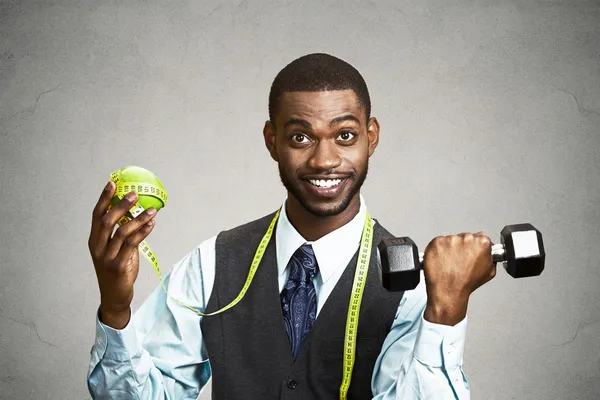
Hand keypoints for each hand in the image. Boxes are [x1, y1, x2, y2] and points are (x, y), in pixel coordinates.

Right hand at [87, 181, 156, 328]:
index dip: (104, 199)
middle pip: (107, 221)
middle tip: (135, 194)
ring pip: (122, 232)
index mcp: (94, 242)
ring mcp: (107, 258)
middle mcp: (97, 248)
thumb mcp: (115, 250)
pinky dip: (143, 232)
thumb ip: (122, 234)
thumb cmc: (117, 270)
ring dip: (138, 218)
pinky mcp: (118, 266)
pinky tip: (151, 224)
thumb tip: (137, 214)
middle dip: (121, 205)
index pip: (96, 216)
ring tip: (152, 210)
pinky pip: (132, 244)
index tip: (112, 183)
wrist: (115, 297)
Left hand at [422, 232, 495, 325]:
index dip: (475, 247)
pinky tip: (441, 261)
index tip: (471, 252)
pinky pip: (438, 243)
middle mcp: (466, 238)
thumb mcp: (489, 272)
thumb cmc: (467, 284)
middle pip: (464, 237)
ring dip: (450, 249)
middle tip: (459, 261)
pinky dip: (438, 251)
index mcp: (482, 243)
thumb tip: (489, 251)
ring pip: (450, 240)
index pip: (480, 237)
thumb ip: (490, 257)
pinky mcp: (436, 243)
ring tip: (449, 263)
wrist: (448, 292)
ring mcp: (450, 240)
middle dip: (462, 247)